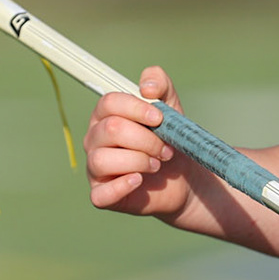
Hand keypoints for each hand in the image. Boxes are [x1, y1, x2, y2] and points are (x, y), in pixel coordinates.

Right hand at [84, 67, 190, 217]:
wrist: (184, 178)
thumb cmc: (170, 139)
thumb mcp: (170, 107)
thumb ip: (160, 84)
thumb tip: (146, 86)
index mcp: (105, 115)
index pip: (109, 103)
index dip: (137, 109)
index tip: (160, 118)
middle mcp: (94, 139)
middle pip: (111, 130)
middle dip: (146, 139)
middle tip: (165, 148)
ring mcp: (95, 168)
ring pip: (103, 159)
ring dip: (139, 161)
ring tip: (156, 165)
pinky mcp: (101, 195)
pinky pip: (100, 194)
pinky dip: (122, 186)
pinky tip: (140, 180)